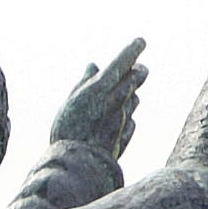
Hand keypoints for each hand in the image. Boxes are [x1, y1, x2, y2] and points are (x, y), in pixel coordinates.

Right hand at [50, 38, 145, 160]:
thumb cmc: (66, 132)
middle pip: (136, 78)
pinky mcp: (126, 133)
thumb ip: (84, 83)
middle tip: (138, 68)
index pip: (123, 62)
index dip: (133, 50)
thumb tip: (94, 66)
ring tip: (122, 95)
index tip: (141, 41)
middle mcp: (117, 99)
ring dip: (130, 94)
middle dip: (137, 71)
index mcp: (101, 87)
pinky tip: (115, 121)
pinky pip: (130, 120)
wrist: (76, 166)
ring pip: (134, 98)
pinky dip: (125, 116)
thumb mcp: (70, 102)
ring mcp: (124, 117)